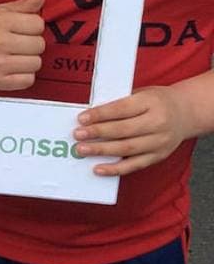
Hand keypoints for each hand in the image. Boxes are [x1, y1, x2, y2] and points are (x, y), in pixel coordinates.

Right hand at [0, 0, 44, 90]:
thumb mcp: (4, 12)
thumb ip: (24, 5)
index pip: (38, 24)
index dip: (33, 26)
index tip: (22, 29)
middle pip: (39, 45)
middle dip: (32, 44)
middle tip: (19, 43)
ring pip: (36, 63)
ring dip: (30, 60)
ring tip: (16, 55)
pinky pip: (29, 80)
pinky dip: (25, 76)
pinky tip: (14, 68)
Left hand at [74, 85, 189, 176]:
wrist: (185, 112)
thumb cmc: (155, 101)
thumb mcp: (139, 93)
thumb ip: (118, 103)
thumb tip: (89, 116)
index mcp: (150, 102)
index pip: (121, 109)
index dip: (100, 114)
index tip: (81, 118)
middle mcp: (158, 122)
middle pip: (123, 130)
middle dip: (98, 133)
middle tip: (78, 135)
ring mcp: (159, 142)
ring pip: (127, 149)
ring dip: (102, 151)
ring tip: (82, 150)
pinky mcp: (158, 156)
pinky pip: (134, 165)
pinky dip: (115, 169)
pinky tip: (98, 169)